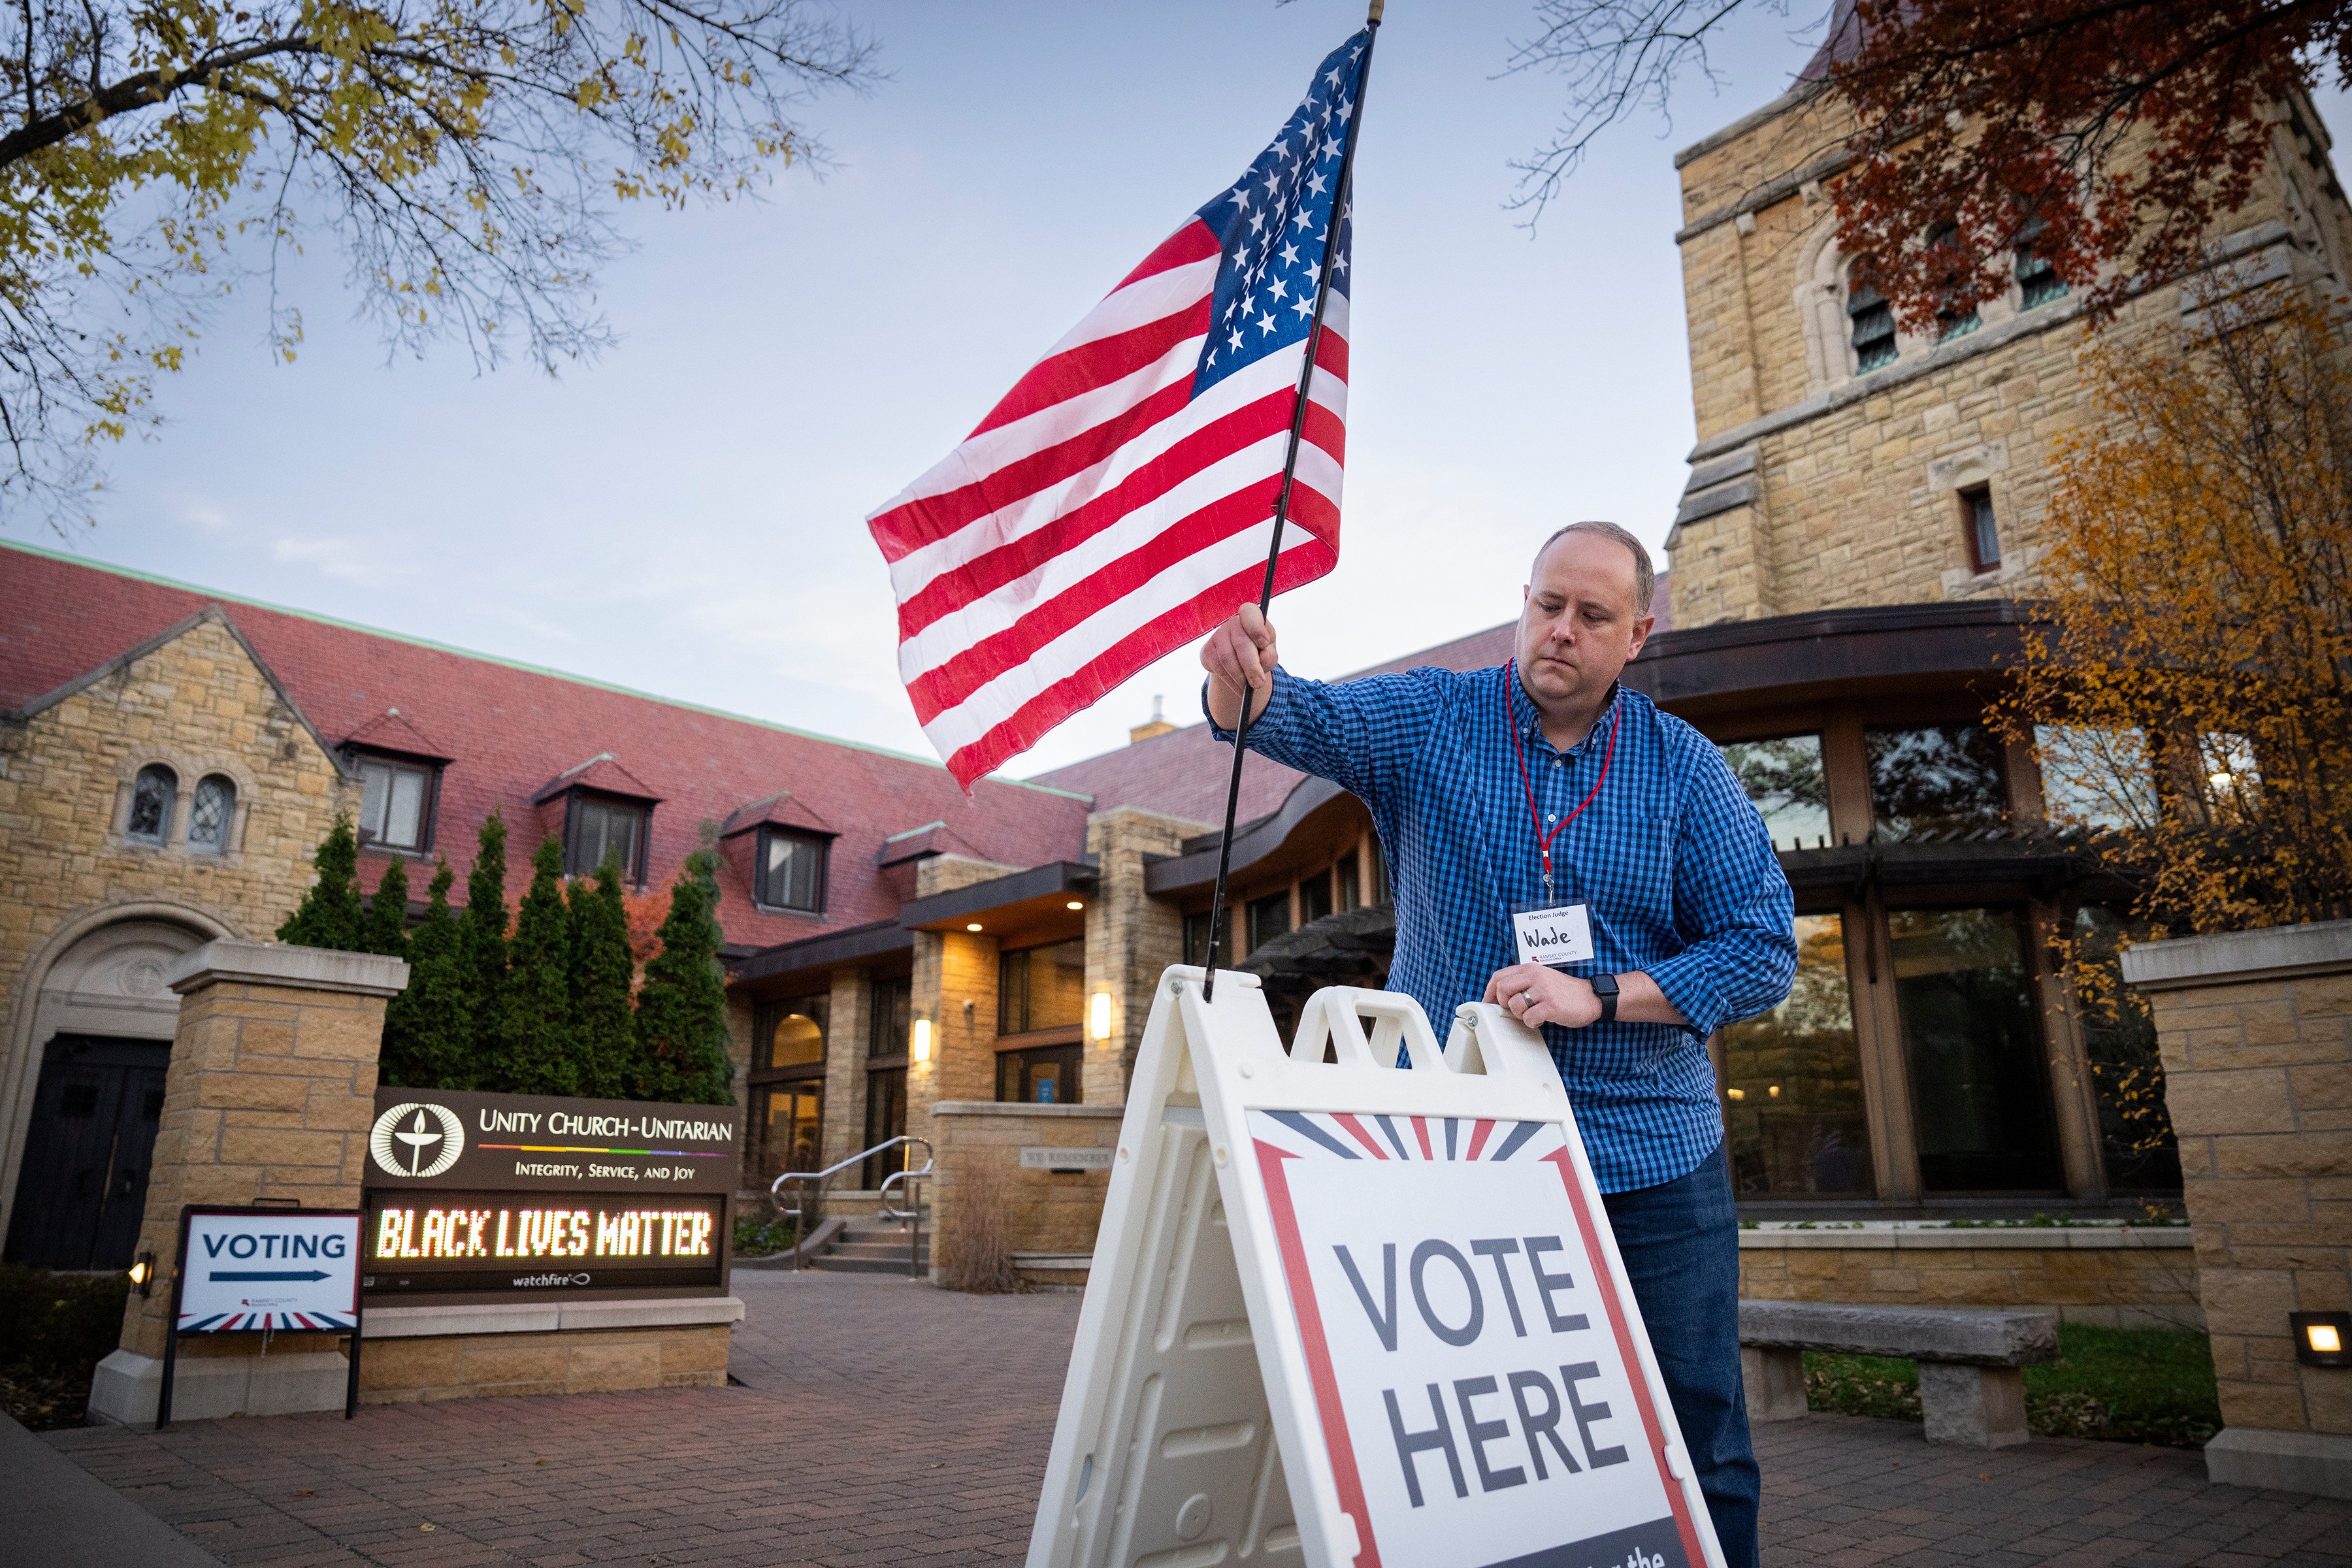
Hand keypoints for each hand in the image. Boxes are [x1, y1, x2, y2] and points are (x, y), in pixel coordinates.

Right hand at [1202, 604, 1278, 729]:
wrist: (1241, 661)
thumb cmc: (1260, 652)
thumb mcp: (1269, 653)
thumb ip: (1269, 654)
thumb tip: (1263, 657)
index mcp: (1251, 616)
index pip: (1249, 614)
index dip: (1256, 628)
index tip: (1264, 644)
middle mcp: (1233, 622)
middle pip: (1240, 643)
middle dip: (1251, 666)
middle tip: (1258, 683)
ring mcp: (1218, 635)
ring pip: (1227, 658)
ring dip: (1240, 677)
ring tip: (1249, 687)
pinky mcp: (1207, 651)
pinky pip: (1218, 668)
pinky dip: (1231, 681)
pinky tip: (1239, 687)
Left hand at [1484, 963, 1600, 1030]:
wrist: (1590, 997)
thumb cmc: (1564, 991)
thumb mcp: (1541, 979)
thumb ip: (1522, 982)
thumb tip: (1498, 996)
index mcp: (1530, 968)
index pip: (1499, 976)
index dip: (1490, 991)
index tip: (1489, 1003)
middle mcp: (1535, 976)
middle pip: (1502, 988)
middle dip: (1504, 1003)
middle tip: (1514, 1009)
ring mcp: (1543, 990)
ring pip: (1514, 1005)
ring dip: (1520, 1015)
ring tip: (1532, 1014)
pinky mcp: (1551, 1005)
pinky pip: (1529, 1017)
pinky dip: (1532, 1023)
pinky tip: (1540, 1020)